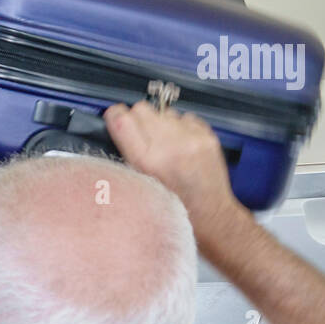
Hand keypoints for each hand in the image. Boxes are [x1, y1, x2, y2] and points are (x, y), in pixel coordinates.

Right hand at [104, 102, 242, 242]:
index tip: (114, 116)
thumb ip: (126, 156)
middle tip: (141, 135)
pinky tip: (181, 145)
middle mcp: (169, 147)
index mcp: (146, 162)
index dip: (114, 114)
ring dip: (160, 124)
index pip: (122, 120)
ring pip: (163, 112)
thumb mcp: (138, 186)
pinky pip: (184, 117)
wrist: (210, 214)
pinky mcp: (207, 136)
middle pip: (142, 109)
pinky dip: (180, 127)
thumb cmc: (173, 206)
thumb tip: (117, 127)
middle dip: (137, 118)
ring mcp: (191, 139)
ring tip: (164, 145)